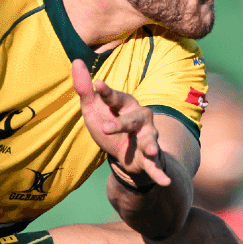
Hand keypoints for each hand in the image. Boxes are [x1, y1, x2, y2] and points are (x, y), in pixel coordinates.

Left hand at [72, 58, 170, 189]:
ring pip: (149, 139)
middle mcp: (140, 118)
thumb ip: (85, 89)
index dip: (107, 92)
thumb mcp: (93, 109)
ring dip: (150, 145)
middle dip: (121, 123)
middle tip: (105, 128)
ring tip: (150, 150)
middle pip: (132, 119)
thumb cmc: (109, 125)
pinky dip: (160, 174)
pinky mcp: (150, 158)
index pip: (114, 97)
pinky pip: (156, 166)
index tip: (97, 85)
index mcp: (125, 104)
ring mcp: (148, 137)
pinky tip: (165, 182)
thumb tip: (77, 61)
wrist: (124, 155)